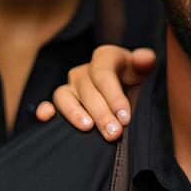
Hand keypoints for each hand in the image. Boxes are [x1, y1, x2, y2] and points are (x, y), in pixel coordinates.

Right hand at [35, 45, 155, 140]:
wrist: (131, 96)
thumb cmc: (137, 84)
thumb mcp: (144, 72)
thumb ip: (144, 63)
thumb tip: (144, 58)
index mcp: (105, 58)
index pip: (104, 74)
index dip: (114, 96)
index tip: (125, 118)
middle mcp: (85, 71)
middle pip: (87, 90)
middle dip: (101, 113)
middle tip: (114, 133)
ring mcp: (71, 86)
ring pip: (64, 96)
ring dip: (74, 112)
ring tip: (87, 128)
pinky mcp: (63, 102)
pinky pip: (50, 104)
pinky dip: (45, 110)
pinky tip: (46, 117)